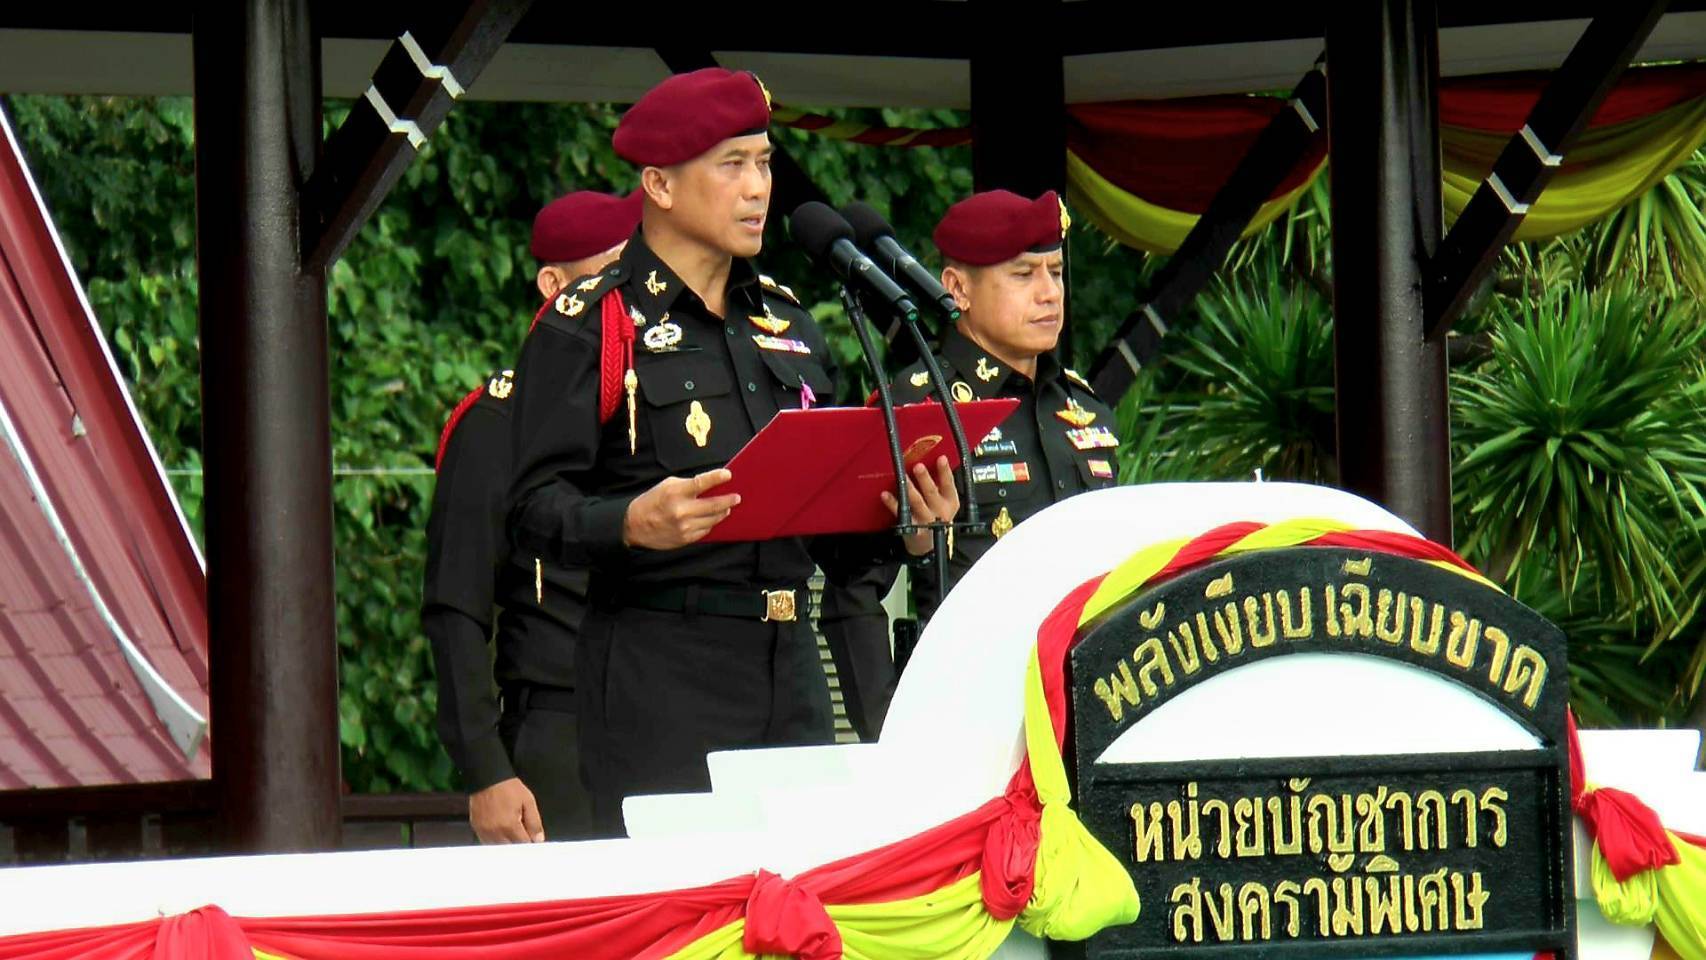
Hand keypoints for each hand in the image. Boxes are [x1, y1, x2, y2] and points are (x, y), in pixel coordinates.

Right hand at [469, 777, 544, 843]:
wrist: (488, 778)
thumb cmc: (508, 788)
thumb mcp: (528, 801)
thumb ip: (534, 822)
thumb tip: (538, 839)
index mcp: (510, 825)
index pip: (523, 844)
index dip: (530, 843)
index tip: (532, 840)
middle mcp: (496, 832)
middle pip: (510, 849)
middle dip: (518, 844)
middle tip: (522, 835)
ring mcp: (484, 831)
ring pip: (498, 848)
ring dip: (506, 844)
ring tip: (511, 832)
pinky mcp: (477, 828)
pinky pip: (486, 842)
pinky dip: (494, 842)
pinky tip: (500, 834)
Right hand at [623, 468, 739, 549]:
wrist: (634, 525)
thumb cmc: (653, 501)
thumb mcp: (667, 486)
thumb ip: (688, 485)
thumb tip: (711, 485)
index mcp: (675, 492)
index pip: (701, 483)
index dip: (717, 478)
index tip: (728, 474)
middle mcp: (681, 510)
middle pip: (713, 505)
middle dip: (728, 500)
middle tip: (737, 497)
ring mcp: (684, 526)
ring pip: (713, 519)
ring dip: (723, 512)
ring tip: (727, 508)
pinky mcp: (685, 538)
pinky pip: (705, 530)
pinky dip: (711, 523)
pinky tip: (714, 518)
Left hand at [881, 455, 960, 556]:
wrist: (928, 544)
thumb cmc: (936, 516)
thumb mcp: (945, 502)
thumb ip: (940, 484)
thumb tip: (931, 458)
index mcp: (950, 501)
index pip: (949, 484)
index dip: (945, 471)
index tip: (941, 458)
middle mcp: (939, 511)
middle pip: (932, 493)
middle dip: (924, 479)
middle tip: (918, 466)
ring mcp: (925, 520)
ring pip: (916, 502)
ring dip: (909, 488)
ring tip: (902, 477)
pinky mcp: (911, 527)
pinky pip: (901, 513)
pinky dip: (893, 503)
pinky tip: (885, 494)